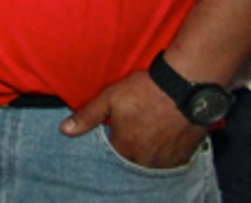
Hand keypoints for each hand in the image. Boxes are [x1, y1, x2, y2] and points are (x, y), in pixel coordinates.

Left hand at [62, 70, 205, 168]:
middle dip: (131, 148)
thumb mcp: (109, 99)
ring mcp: (168, 159)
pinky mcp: (186, 155)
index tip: (117, 130)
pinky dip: (167, 153)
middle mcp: (147, 159)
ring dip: (149, 153)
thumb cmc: (145, 91)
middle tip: (135, 129)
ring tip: (149, 132)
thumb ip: (87, 117)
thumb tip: (64, 130)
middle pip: (133, 161)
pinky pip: (171, 161)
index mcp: (126, 148)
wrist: (184, 87)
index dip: (114, 141)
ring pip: (152, 163)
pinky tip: (164, 136)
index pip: (113, 155)